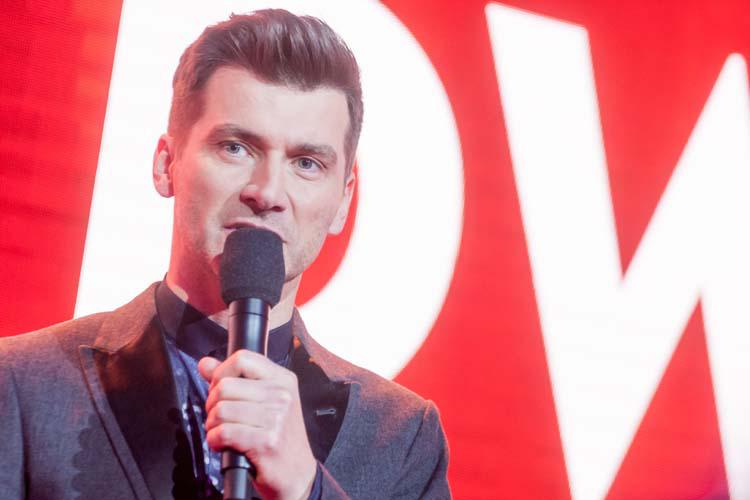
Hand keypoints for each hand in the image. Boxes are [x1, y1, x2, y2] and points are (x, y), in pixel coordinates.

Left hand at [198, 351, 316, 499]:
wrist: (296, 472)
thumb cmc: (278, 436)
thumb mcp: (263, 402)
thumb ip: (233, 379)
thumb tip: (206, 364)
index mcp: (283, 380)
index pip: (242, 358)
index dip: (221, 373)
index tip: (221, 389)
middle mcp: (282, 395)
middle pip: (225, 385)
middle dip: (212, 404)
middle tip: (220, 417)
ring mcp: (276, 418)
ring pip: (221, 410)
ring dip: (212, 425)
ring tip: (222, 431)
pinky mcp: (266, 441)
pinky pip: (223, 433)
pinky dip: (215, 441)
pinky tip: (224, 444)